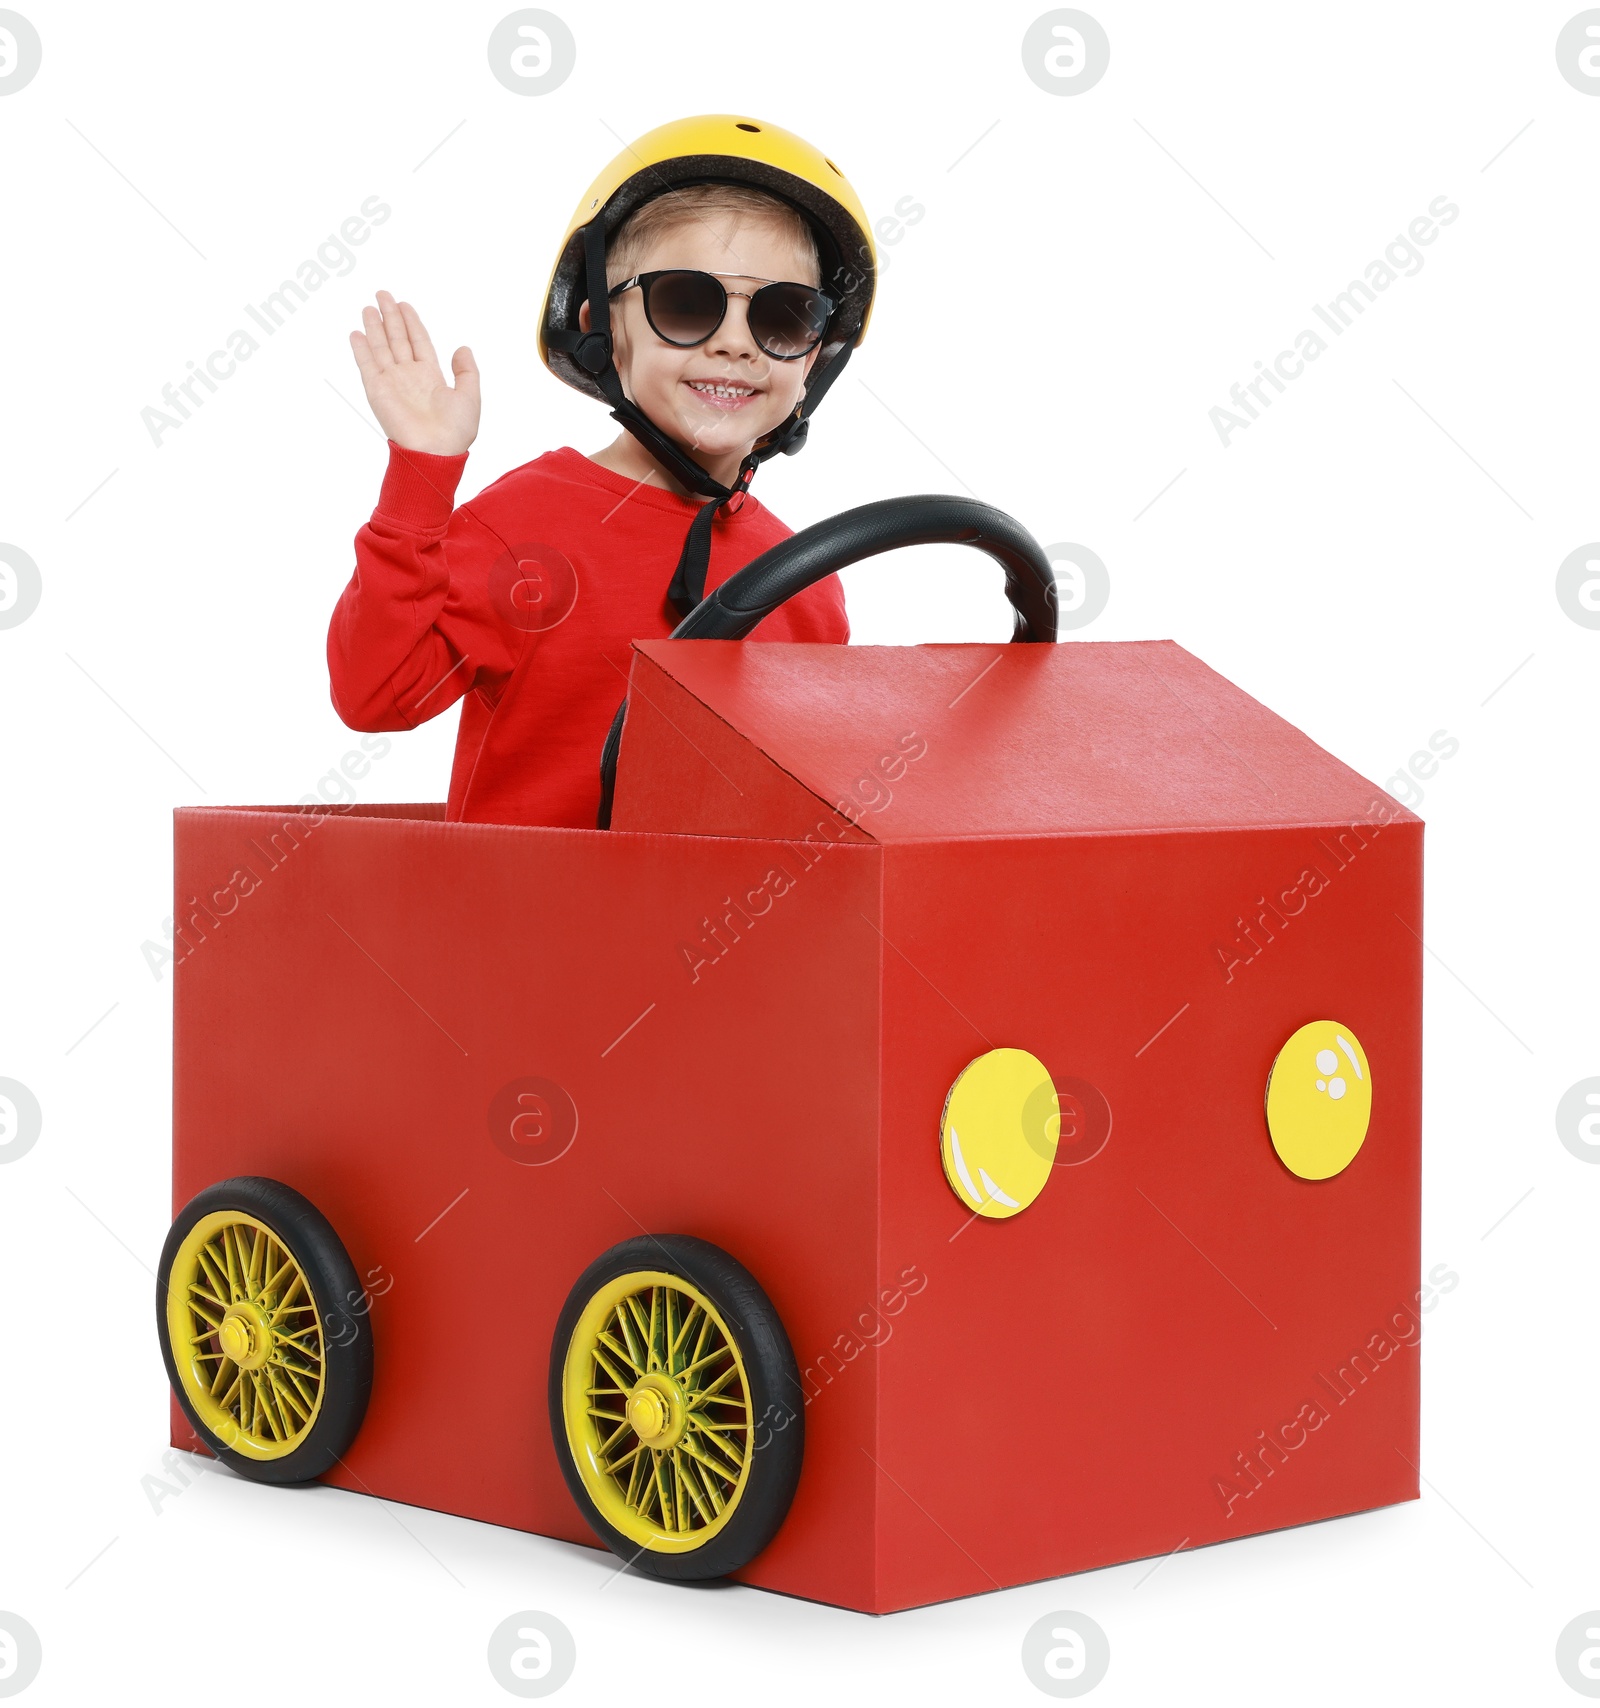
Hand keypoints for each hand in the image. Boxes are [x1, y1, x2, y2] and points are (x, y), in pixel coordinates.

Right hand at [350, 291, 479, 455]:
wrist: (435, 451)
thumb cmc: (455, 430)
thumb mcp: (470, 395)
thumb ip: (467, 370)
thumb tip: (462, 347)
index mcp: (431, 377)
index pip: (419, 342)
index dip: (412, 322)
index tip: (404, 304)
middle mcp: (410, 377)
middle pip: (398, 339)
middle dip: (390, 316)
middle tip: (382, 294)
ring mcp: (392, 382)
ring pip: (381, 347)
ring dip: (375, 327)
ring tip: (369, 307)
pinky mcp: (377, 390)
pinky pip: (367, 364)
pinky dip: (361, 348)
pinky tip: (357, 333)